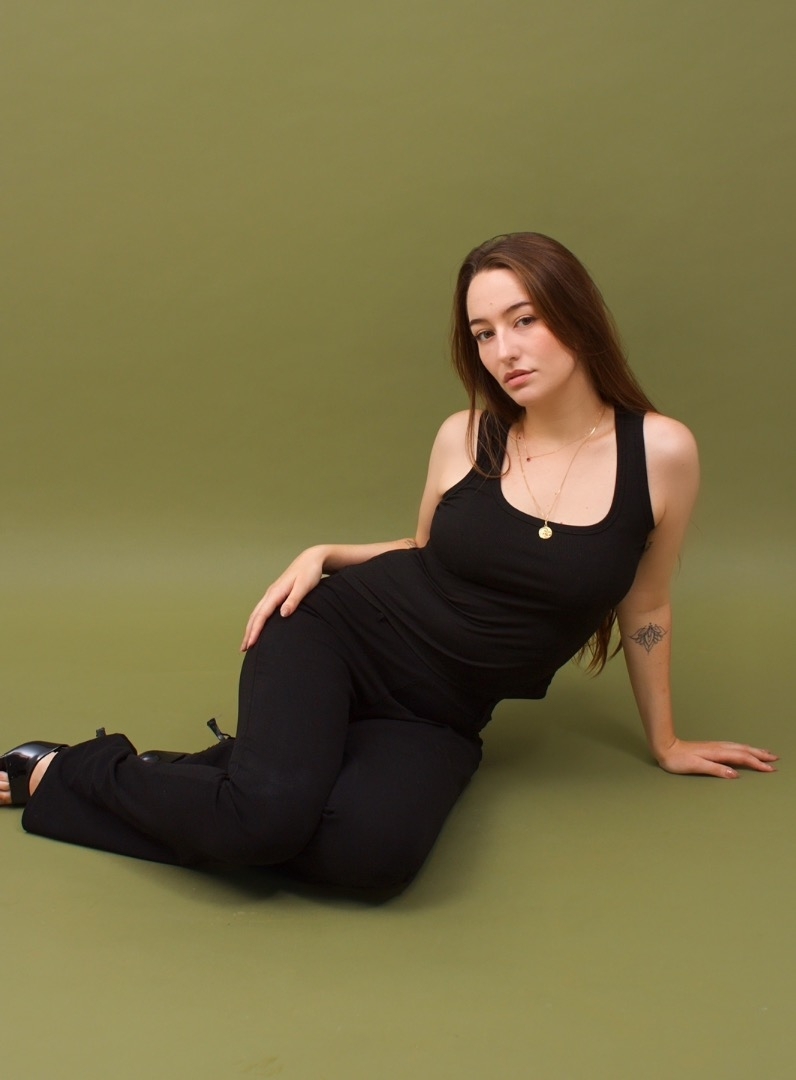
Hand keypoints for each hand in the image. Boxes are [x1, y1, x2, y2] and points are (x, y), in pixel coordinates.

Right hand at [240, 546, 327, 650]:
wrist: (311, 559)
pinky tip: (258, 627)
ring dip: (251, 627)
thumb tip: (283, 614)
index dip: (255, 630)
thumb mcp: (304, 586)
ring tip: (248, 642)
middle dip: (248, 632)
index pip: (262, 615)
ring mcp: (272, 594)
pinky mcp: (276, 595)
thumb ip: (294, 600)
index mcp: (276, 592)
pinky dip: (257, 620)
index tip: (251, 644)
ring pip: (257, 613)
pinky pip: (262, 610)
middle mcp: (271, 593)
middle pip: (255, 615)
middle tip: (244, 649)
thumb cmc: (310, 572)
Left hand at [656, 738, 778, 778]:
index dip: (757, 764)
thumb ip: (716, 769)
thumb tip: (735, 774)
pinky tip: (745, 750)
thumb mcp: (696, 766)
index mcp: (717, 753)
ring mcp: (716, 746)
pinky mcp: (712, 748)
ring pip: (740, 747)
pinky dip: (744, 749)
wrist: (665, 747)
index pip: (742, 758)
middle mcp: (719, 748)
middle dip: (760, 755)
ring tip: (765, 753)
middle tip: (775, 759)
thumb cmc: (678, 760)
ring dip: (754, 750)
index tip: (770, 769)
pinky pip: (734, 747)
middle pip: (744, 750)